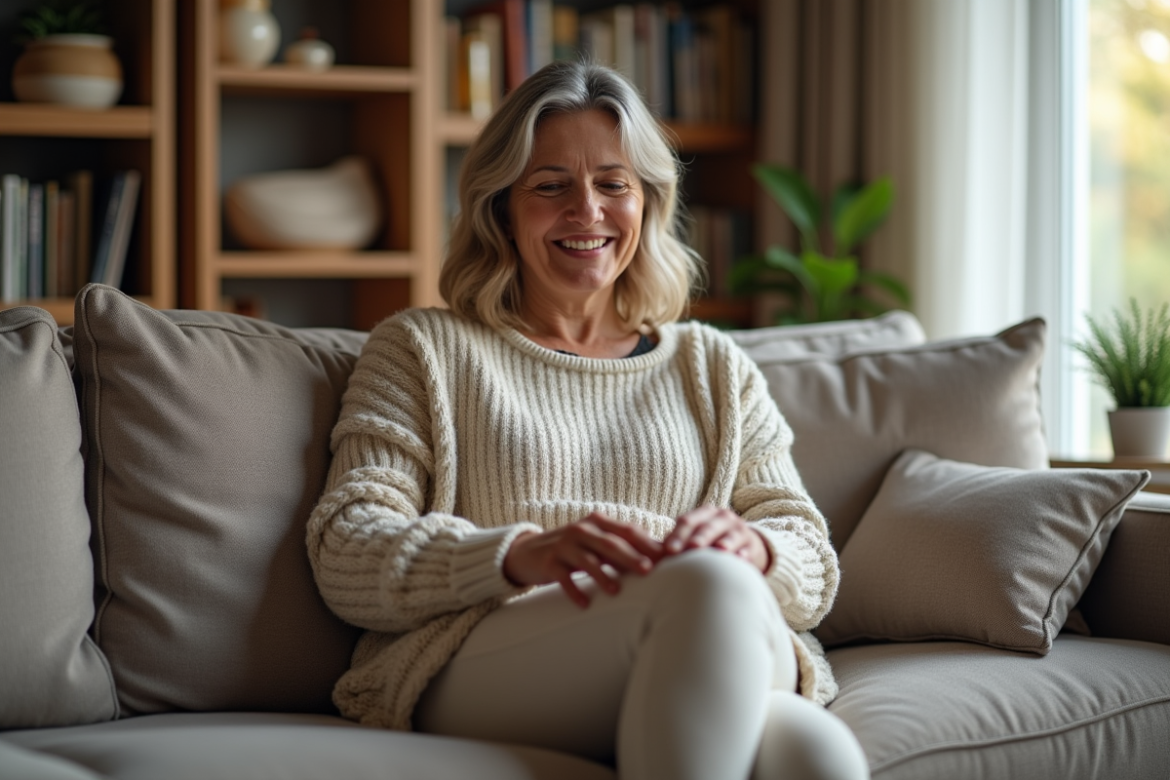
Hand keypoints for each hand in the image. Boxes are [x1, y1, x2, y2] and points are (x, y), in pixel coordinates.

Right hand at [503, 513, 663, 607]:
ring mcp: (563, 545)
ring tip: (616, 590)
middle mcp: (581, 531)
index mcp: (598, 523)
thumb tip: (660, 555)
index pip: (627, 531)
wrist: (527, 551)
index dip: (647, 543)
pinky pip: (563, 577)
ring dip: (602, 575)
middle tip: (648, 570)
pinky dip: (574, 590)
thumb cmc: (573, 549)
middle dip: (629, 556)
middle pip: (609, 543)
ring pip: (586, 560)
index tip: (667, 557)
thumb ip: (622, 545)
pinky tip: (584, 604)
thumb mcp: (595, 542)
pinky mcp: (548, 562)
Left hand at [662, 506, 770, 572]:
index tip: (668, 550)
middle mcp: (721, 517)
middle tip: (690, 550)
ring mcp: (738, 529)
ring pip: (730, 535)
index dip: (678, 535)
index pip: (688, 521)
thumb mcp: (693, 538)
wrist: (743, 545)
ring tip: (719, 550)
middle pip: (708, 527)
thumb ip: (675, 543)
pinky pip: (748, 549)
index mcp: (703, 514)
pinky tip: (740, 560)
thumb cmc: (708, 544)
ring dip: (724, 542)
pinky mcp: (751, 544)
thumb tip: (651, 554)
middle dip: (699, 538)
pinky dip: (743, 554)